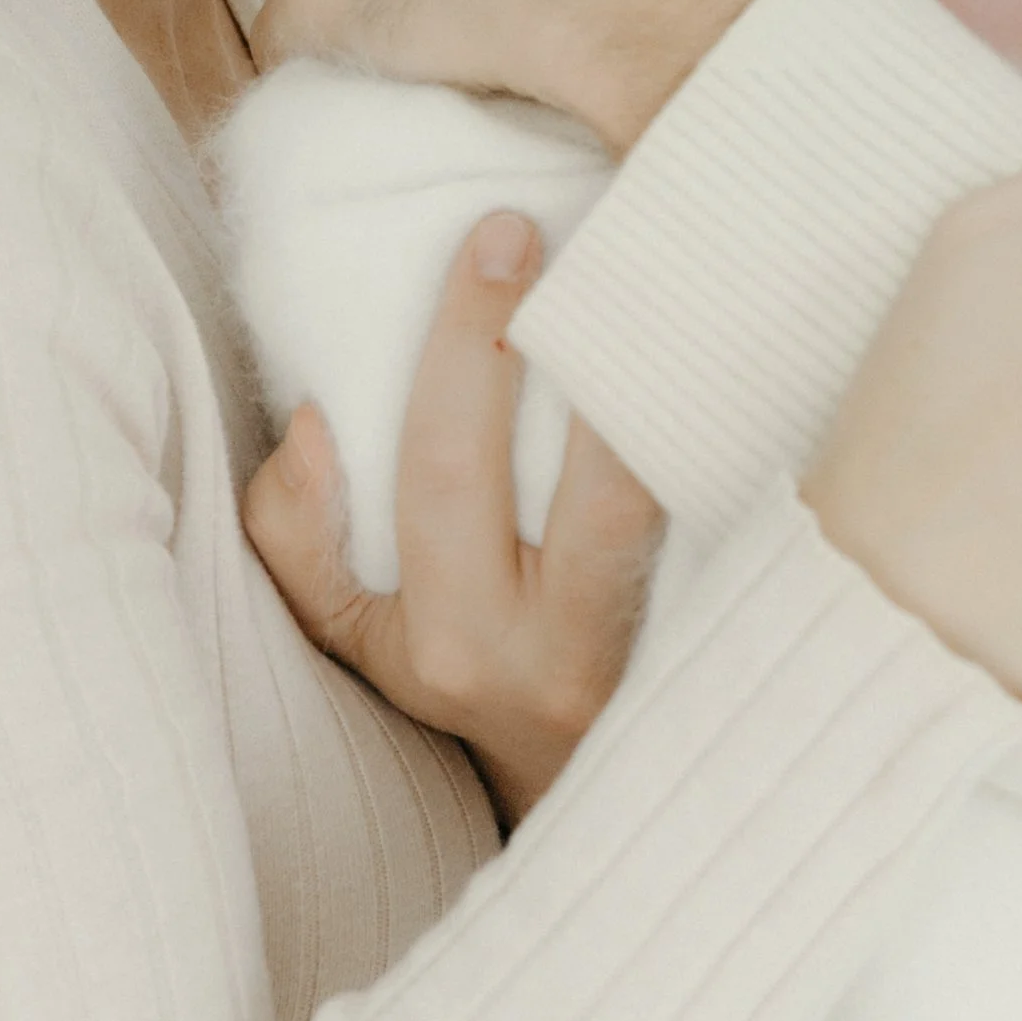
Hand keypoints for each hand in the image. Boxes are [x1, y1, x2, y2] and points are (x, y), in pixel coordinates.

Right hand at [242, 213, 666, 823]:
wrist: (574, 791)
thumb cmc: (444, 679)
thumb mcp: (342, 631)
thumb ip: (298, 533)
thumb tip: (314, 424)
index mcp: (449, 641)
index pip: (448, 468)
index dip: (466, 347)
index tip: (492, 237)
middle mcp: (557, 654)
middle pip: (593, 483)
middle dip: (585, 344)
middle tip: (588, 229)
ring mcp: (649, 651)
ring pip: (674, 499)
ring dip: (664, 379)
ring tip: (657, 270)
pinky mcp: (721, 633)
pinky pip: (723, 513)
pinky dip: (710, 420)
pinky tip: (707, 338)